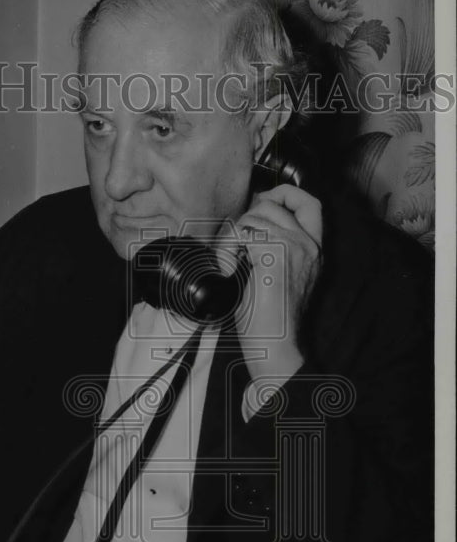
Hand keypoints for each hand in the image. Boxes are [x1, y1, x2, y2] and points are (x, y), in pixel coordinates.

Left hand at [229, 184, 322, 382]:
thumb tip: (250, 222)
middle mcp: (310, 246)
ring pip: (254, 218)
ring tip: (230, 263)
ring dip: (232, 238)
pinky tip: (228, 267)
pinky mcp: (275, 257)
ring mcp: (295, 249)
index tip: (261, 204)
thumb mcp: (278, 276)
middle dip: (245, 220)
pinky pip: (243, 233)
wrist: (276, 347)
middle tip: (235, 247)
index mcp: (314, 250)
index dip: (284, 194)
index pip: (310, 202)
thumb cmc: (271, 320)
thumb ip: (274, 248)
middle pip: (272, 205)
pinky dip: (227, 248)